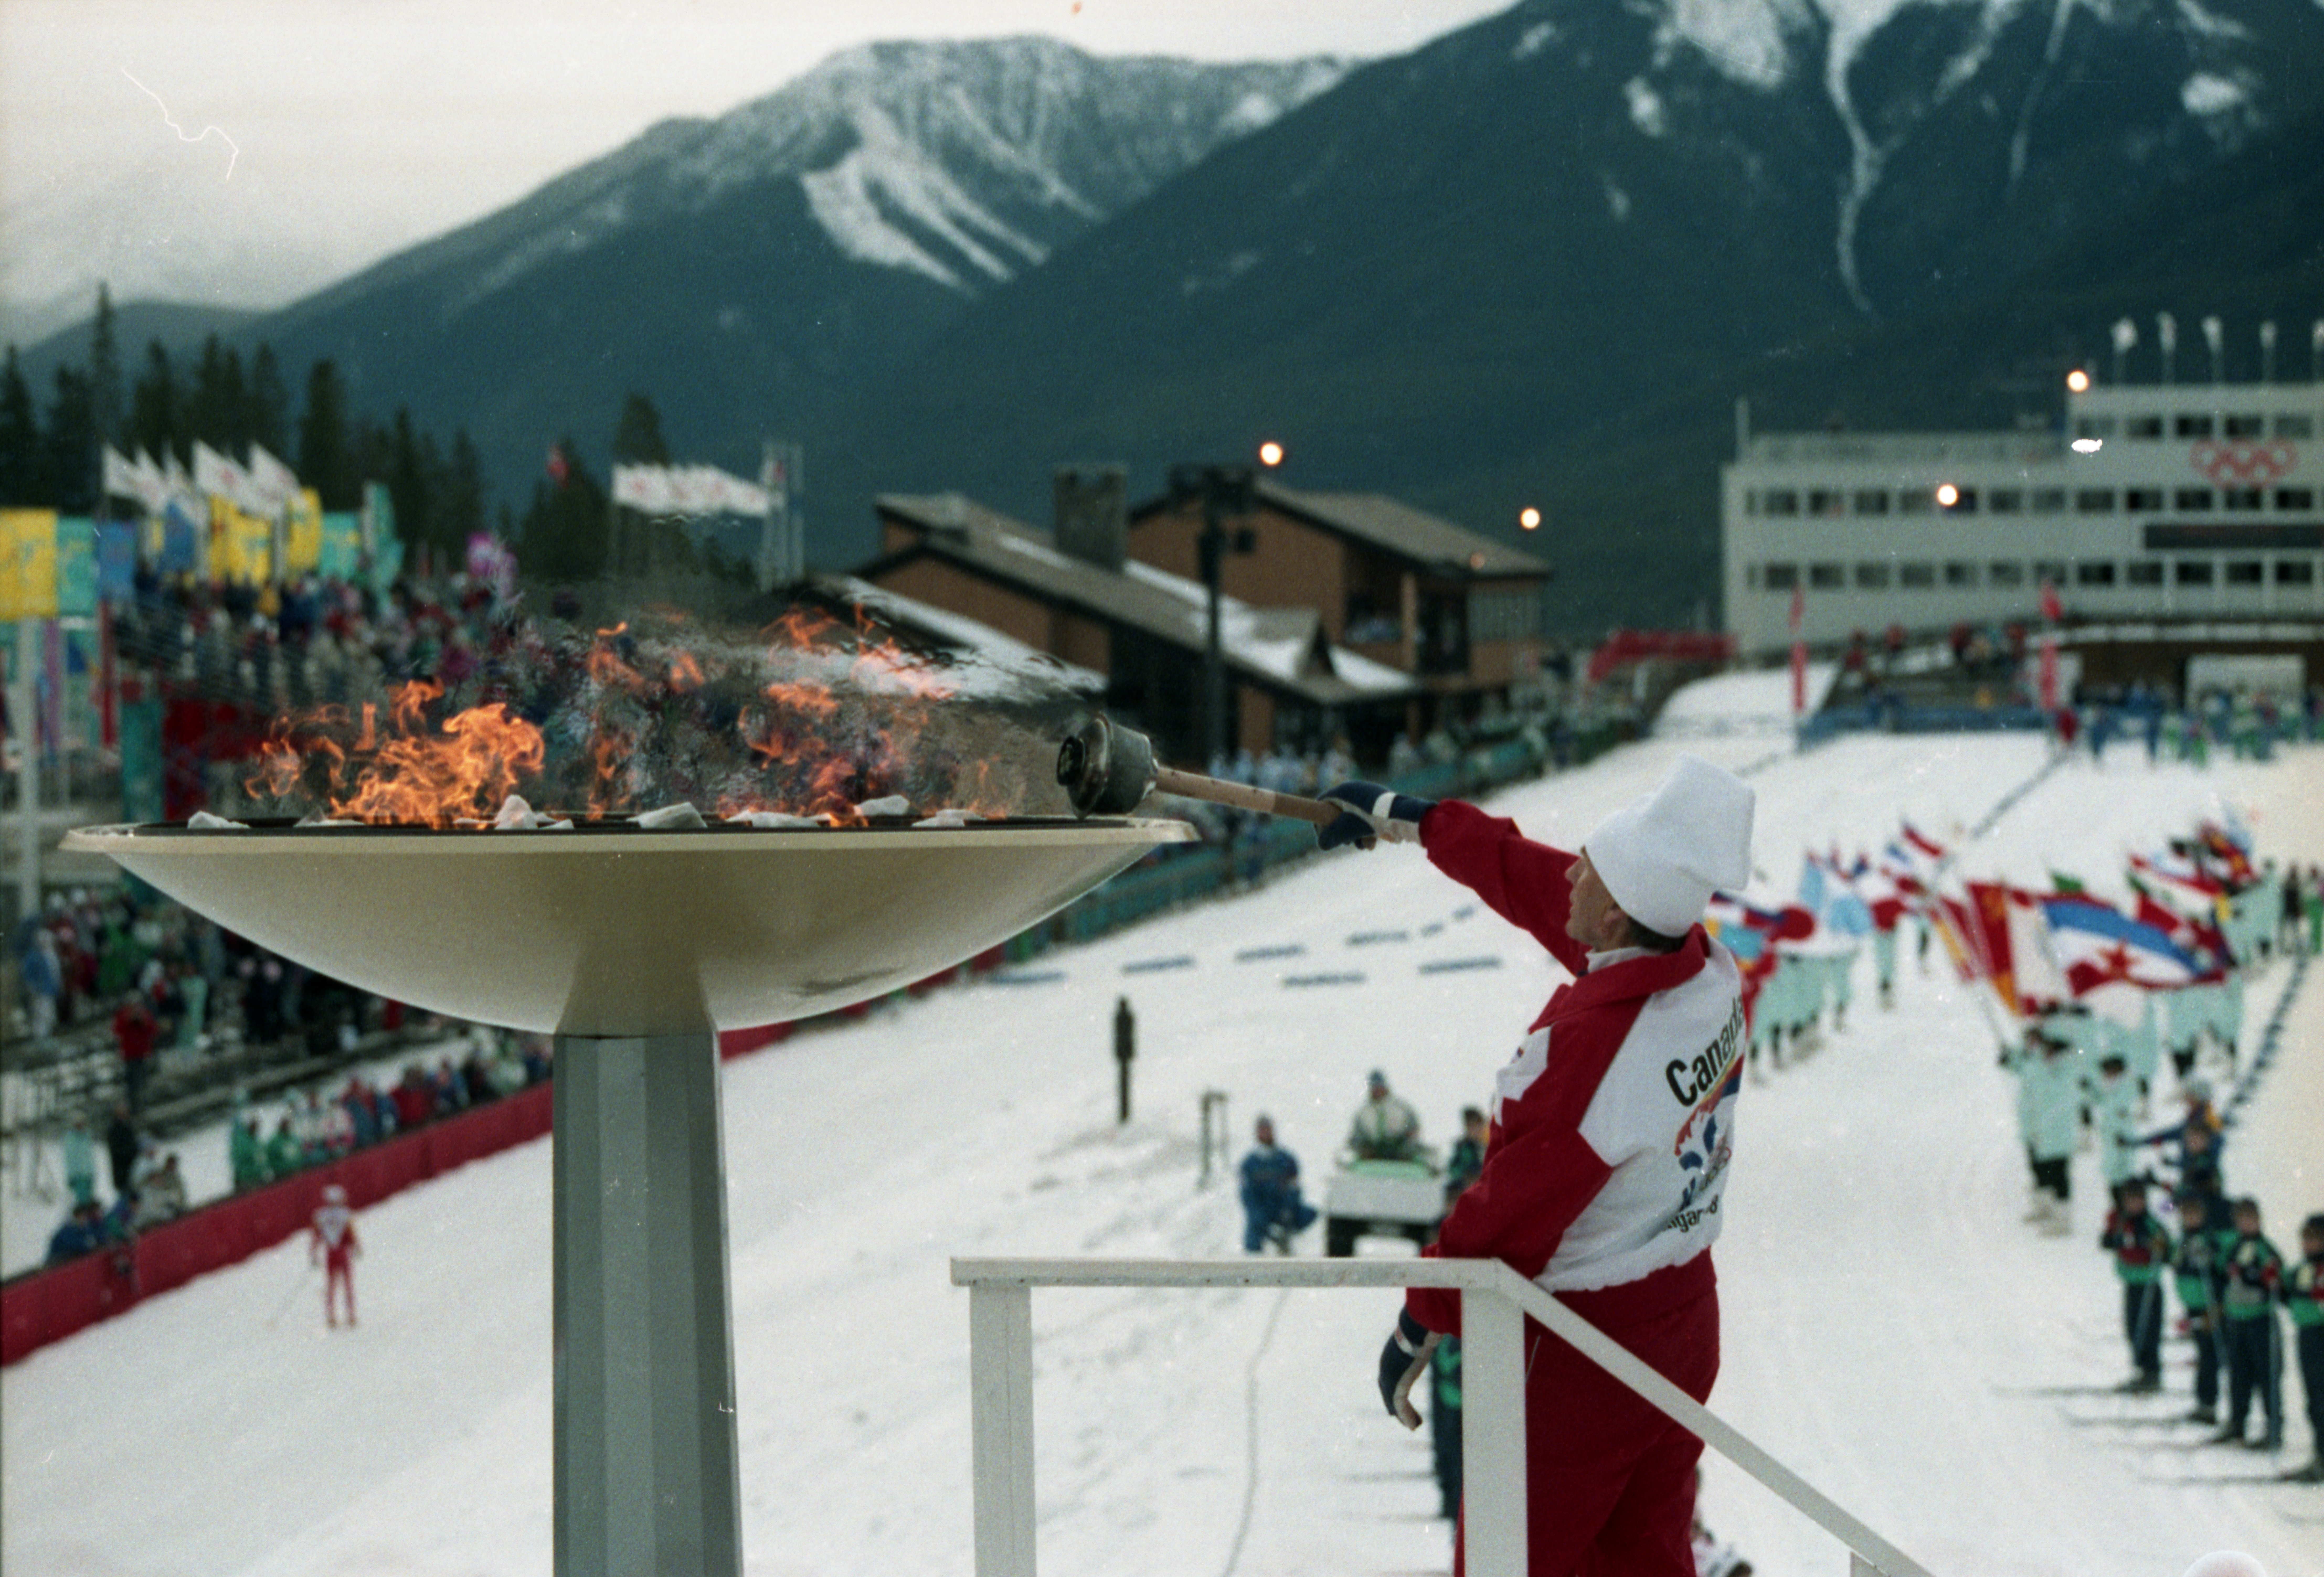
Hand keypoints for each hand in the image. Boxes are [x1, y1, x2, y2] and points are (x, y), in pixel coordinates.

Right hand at [1319, 781, 1434, 851]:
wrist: (1401, 817)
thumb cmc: (1369, 822)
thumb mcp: (1344, 832)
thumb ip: (1328, 838)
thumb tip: (1322, 843)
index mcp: (1344, 790)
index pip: (1323, 802)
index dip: (1319, 820)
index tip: (1323, 835)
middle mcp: (1356, 789)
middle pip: (1339, 813)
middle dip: (1343, 832)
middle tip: (1346, 842)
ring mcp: (1370, 796)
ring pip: (1355, 818)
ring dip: (1357, 835)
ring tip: (1365, 845)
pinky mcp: (1381, 804)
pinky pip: (1368, 818)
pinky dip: (1368, 830)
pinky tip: (1374, 841)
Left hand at [1376, 1308, 1438, 1429]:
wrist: (1415, 1329)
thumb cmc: (1420, 1329)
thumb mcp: (1418, 1338)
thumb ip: (1421, 1344)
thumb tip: (1432, 1337)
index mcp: (1390, 1357)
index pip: (1389, 1380)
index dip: (1395, 1393)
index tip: (1403, 1403)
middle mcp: (1386, 1369)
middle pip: (1389, 1394)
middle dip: (1397, 1408)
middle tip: (1406, 1419)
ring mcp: (1390, 1378)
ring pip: (1395, 1403)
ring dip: (1404, 1415)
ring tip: (1413, 1426)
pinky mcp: (1398, 1385)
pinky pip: (1400, 1405)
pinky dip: (1407, 1416)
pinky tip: (1413, 1426)